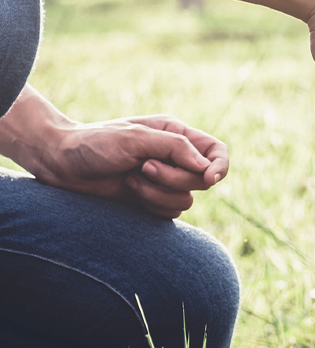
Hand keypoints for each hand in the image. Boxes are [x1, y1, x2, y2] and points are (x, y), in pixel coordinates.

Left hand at [24, 115, 229, 217]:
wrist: (61, 164)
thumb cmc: (95, 144)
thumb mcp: (136, 137)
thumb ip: (176, 148)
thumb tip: (206, 168)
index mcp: (176, 135)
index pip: (216, 152)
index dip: (220, 166)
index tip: (208, 178)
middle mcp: (174, 158)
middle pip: (202, 179)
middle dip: (173, 179)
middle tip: (143, 169)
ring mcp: (164, 181)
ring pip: (186, 199)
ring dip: (158, 193)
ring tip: (131, 181)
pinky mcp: (152, 200)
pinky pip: (170, 212)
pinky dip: (152, 205)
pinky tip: (129, 193)